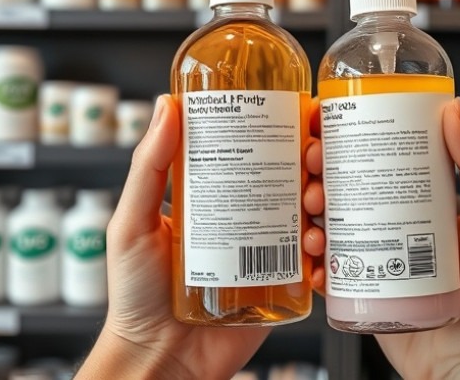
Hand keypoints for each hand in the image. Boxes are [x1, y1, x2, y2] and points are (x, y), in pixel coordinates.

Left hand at [77, 95, 325, 379]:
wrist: (159, 360)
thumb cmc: (135, 296)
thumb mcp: (132, 223)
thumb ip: (148, 167)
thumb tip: (165, 106)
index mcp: (214, 195)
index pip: (254, 149)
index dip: (283, 128)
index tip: (303, 112)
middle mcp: (245, 217)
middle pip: (294, 177)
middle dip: (315, 162)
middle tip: (313, 161)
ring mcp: (267, 251)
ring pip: (313, 215)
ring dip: (325, 202)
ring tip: (313, 207)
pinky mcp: (283, 286)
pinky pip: (317, 263)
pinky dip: (327, 252)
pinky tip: (317, 250)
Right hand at [305, 98, 459, 379]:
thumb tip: (455, 111)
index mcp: (425, 199)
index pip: (384, 154)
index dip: (350, 135)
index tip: (327, 120)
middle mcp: (396, 222)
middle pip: (346, 184)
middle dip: (320, 170)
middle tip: (314, 166)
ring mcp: (376, 255)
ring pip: (329, 223)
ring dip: (308, 211)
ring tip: (312, 212)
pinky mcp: (360, 289)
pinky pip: (326, 270)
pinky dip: (311, 261)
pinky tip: (313, 258)